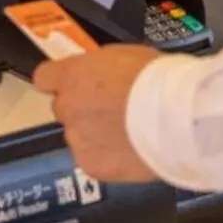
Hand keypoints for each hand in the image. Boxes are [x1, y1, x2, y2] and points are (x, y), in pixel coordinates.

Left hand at [33, 44, 163, 182]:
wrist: (178, 117)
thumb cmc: (157, 79)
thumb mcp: (125, 56)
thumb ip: (100, 70)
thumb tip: (97, 78)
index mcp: (73, 75)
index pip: (44, 78)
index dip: (59, 82)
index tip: (73, 85)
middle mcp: (67, 107)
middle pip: (65, 109)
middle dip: (84, 110)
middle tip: (113, 111)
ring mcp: (77, 139)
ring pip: (80, 137)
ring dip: (97, 136)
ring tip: (129, 134)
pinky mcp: (91, 165)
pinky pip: (95, 160)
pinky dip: (109, 158)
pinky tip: (131, 151)